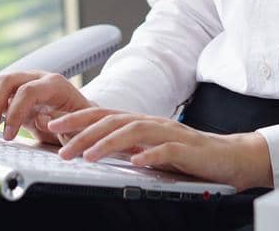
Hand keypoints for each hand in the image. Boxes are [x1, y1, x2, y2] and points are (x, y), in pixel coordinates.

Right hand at [0, 70, 91, 144]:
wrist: (81, 120)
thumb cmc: (82, 124)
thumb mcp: (78, 126)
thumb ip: (61, 121)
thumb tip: (39, 118)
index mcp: (55, 84)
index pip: (28, 90)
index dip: (15, 113)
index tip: (8, 135)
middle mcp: (37, 78)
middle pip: (7, 80)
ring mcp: (23, 83)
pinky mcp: (14, 94)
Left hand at [46, 107, 273, 191]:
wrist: (228, 157)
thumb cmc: (186, 155)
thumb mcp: (147, 149)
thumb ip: (124, 147)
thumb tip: (91, 149)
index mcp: (139, 122)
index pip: (101, 116)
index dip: (75, 119)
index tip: (51, 125)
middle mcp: (151, 123)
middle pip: (112, 121)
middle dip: (83, 131)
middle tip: (59, 144)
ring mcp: (169, 134)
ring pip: (133, 132)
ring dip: (108, 143)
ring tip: (88, 156)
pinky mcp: (187, 150)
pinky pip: (166, 150)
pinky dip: (149, 154)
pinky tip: (135, 162)